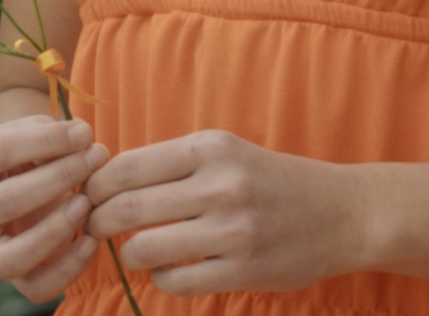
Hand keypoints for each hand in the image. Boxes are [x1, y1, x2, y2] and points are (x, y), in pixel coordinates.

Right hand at [0, 114, 112, 301]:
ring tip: (86, 202)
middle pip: (5, 201)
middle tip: (95, 159)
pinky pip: (35, 287)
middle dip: (58, 177)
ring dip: (54, 229)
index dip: (44, 141)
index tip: (83, 133)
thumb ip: (49, 130)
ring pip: (11, 256)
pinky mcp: (9, 273)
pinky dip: (67, 269)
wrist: (14, 177)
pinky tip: (91, 241)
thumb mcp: (27, 130)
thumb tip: (81, 138)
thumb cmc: (25, 149)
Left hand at [84, 130, 369, 295]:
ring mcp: (233, 231)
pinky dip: (160, 277)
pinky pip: (175, 280)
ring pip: (145, 247)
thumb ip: (171, 163)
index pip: (126, 167)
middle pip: (127, 207)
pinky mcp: (243, 270)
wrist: (342, 213)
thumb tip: (102, 178)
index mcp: (209, 148)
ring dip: (128, 252)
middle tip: (92, 226)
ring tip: (132, 248)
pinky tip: (168, 268)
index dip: (95, 184)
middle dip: (97, 220)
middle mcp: (220, 186)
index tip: (86, 194)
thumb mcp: (225, 152)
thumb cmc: (269, 180)